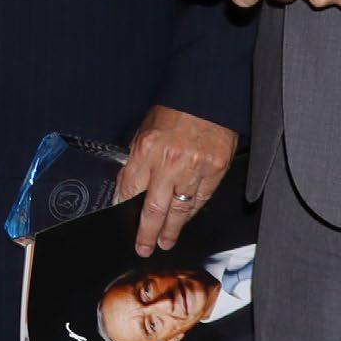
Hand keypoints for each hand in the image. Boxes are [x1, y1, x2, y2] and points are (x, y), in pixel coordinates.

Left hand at [116, 104, 237, 255]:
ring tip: (166, 240)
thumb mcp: (147, 128)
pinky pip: (201, 199)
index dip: (126, 209)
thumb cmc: (178, 108)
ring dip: (171, 229)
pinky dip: (192, 212)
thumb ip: (138, 158)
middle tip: (144, 247)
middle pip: (154, 210)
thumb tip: (129, 186)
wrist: (209, 93)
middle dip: (147, 233)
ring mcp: (194, 168)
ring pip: (180, 210)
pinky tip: (186, 218)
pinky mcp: (215, 170)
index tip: (125, 222)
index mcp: (147, 149)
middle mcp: (169, 162)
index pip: (130, 190)